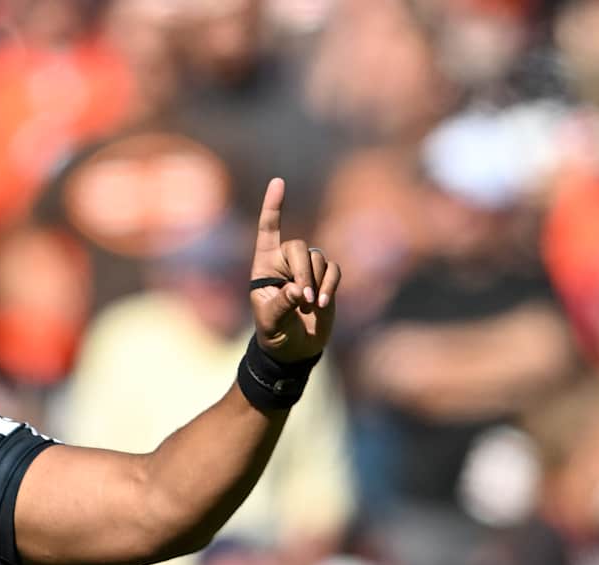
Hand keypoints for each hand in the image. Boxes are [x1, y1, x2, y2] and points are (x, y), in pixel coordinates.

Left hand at [248, 177, 340, 362]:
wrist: (293, 349)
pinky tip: (322, 305)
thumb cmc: (274, 333)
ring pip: (318, 259)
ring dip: (317, 283)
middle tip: (301, 299)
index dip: (272, 206)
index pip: (268, 230)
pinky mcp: (326, 279)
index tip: (278, 181)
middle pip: (299, 247)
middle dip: (303, 272)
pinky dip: (330, 286)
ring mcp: (307, 269)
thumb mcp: (270, 321)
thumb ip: (282, 304)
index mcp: (264, 265)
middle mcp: (286, 262)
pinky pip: (334, 270)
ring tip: (310, 307)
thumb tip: (299, 290)